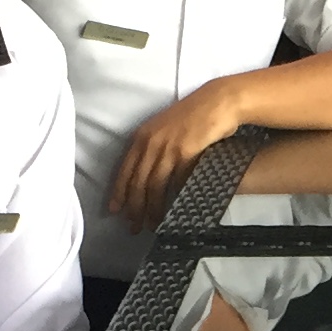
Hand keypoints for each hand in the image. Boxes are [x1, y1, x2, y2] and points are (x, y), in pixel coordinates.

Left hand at [107, 83, 245, 226]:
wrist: (217, 103)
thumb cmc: (193, 116)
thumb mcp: (166, 130)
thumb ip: (155, 150)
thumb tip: (150, 176)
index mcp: (142, 137)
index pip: (124, 170)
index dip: (119, 193)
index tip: (114, 211)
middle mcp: (150, 143)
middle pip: (137, 182)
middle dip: (133, 208)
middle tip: (133, 227)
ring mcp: (167, 148)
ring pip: (154, 186)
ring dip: (152, 209)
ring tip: (152, 225)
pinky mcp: (185, 153)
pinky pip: (176, 182)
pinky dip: (174, 199)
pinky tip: (173, 210)